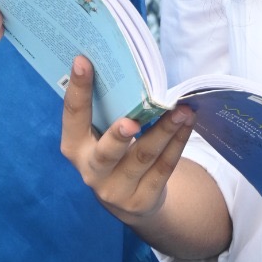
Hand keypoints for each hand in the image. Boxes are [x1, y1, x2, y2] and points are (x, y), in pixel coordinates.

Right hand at [60, 56, 194, 222]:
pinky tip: (188, 123)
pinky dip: (178, 142)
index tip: (82, 61)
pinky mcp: (143, 200)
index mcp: (75, 147)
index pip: (73, 116)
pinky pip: (164, 168)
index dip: (77, 89)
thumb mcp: (99, 134)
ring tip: (181, 110)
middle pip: (106, 152)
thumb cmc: (112, 149)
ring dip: (164, 130)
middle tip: (132, 120)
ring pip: (143, 157)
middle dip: (118, 136)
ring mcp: (117, 189)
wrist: (127, 200)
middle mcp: (91, 171)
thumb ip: (106, 108)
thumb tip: (124, 63)